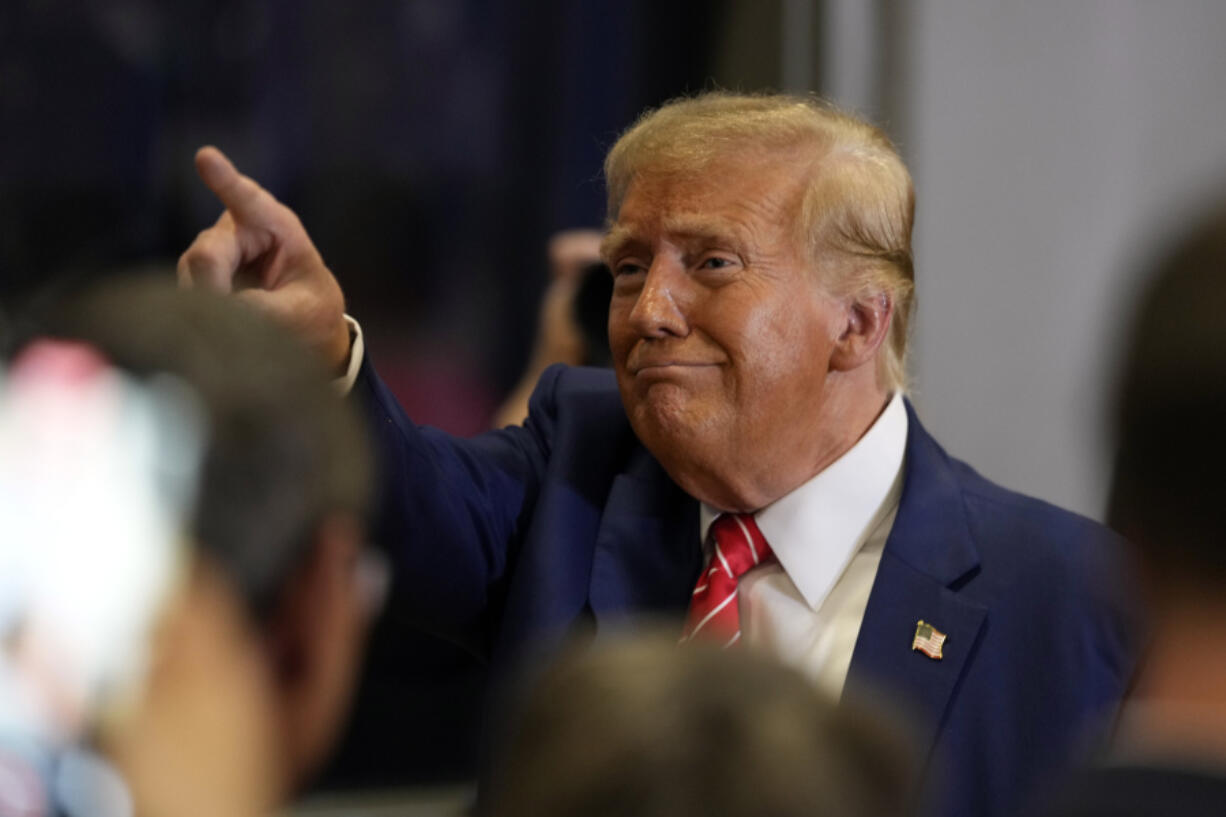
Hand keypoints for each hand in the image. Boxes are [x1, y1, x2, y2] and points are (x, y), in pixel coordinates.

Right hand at [178, 147, 351, 372]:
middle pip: (206, 256)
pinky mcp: (196, 273)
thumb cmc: (309, 307)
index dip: (226, 180)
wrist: (301, 322)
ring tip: (247, 318)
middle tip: (236, 316)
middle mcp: (237, 230)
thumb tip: (217, 310)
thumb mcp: (301, 312)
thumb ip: (264, 311)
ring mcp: (212, 250)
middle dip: (215, 289)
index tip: (206, 157)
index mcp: (276, 226)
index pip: (249, 200)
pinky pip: (186, 293)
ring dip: (212, 304)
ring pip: (192, 276)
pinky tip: (226, 321)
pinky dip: (203, 313)